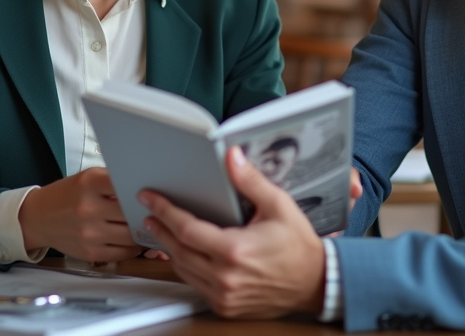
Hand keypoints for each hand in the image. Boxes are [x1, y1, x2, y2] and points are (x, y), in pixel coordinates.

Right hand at [18, 167, 142, 261]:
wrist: (38, 218)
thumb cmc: (68, 195)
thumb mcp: (88, 178)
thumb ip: (113, 182)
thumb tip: (145, 190)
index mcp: (90, 183)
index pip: (126, 184)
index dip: (142, 189)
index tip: (151, 191)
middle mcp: (89, 208)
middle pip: (132, 212)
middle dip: (144, 212)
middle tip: (155, 211)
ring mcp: (89, 233)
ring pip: (131, 235)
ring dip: (142, 231)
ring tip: (146, 225)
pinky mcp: (90, 253)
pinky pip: (123, 253)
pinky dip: (132, 247)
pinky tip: (134, 239)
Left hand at [140, 146, 325, 318]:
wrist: (315, 283)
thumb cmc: (299, 246)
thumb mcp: (278, 206)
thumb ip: (251, 181)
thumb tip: (233, 158)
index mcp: (235, 250)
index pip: (186, 229)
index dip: (164, 211)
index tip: (151, 198)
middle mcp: (226, 277)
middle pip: (178, 250)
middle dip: (159, 228)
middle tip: (148, 212)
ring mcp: (224, 295)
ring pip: (183, 270)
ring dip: (168, 249)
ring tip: (159, 230)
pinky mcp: (226, 306)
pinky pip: (195, 285)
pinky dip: (185, 267)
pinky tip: (182, 254)